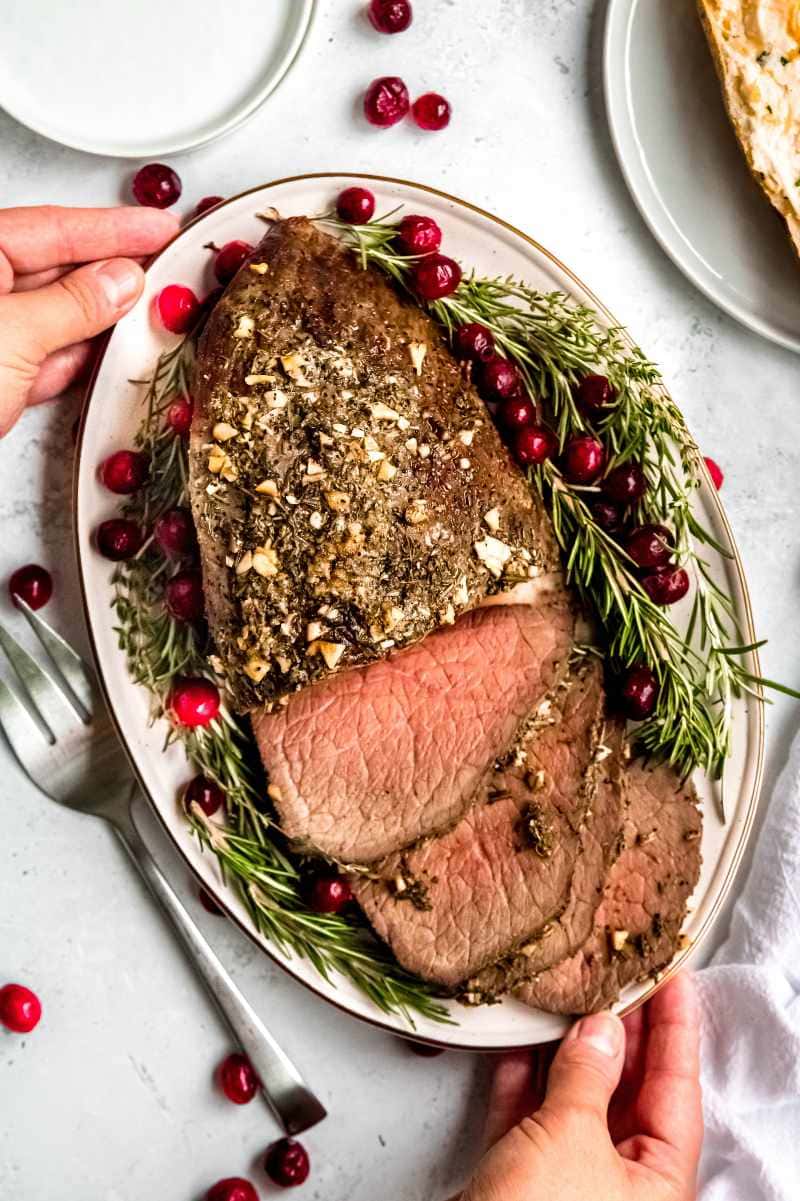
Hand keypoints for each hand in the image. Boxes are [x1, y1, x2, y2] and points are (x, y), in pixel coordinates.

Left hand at [0, 204, 177, 436]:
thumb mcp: (14, 335)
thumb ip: (74, 303)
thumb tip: (121, 279)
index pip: (50, 228)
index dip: (112, 228)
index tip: (159, 226)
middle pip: (54, 270)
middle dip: (112, 273)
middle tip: (167, 270)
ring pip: (55, 317)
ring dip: (103, 320)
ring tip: (152, 312)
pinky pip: (45, 359)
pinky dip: (79, 358)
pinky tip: (114, 353)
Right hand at [463, 973, 701, 1200]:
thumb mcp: (571, 1138)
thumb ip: (588, 1076)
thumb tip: (602, 1030)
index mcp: (657, 1181)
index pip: (677, 1088)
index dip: (676, 1029)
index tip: (674, 979)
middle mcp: (619, 1183)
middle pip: (629, 1089)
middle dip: (620, 1030)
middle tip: (618, 972)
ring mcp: (568, 1184)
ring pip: (574, 1100)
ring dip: (565, 1048)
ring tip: (566, 993)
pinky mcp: (520, 1186)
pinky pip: (528, 1119)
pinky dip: (520, 1079)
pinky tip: (515, 1042)